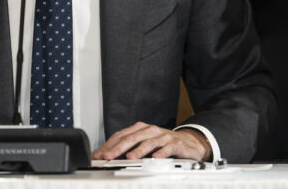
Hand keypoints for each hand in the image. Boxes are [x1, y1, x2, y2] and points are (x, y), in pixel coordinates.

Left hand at [92, 121, 211, 160]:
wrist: (188, 142)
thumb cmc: (162, 144)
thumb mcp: (143, 145)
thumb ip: (126, 149)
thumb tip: (106, 156)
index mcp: (140, 129)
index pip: (121, 136)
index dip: (109, 145)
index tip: (99, 155)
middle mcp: (150, 130)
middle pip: (131, 138)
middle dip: (118, 148)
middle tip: (108, 156)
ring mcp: (163, 136)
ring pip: (148, 142)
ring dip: (138, 150)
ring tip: (129, 157)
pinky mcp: (175, 144)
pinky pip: (168, 148)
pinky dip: (161, 153)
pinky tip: (156, 158)